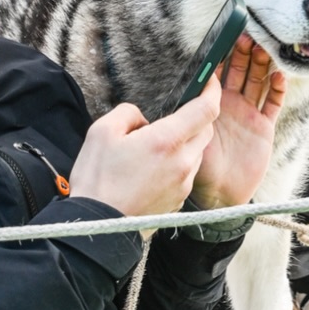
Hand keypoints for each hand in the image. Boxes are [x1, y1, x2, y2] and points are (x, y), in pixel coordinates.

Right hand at [68, 90, 218, 220]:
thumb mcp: (102, 131)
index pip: (206, 109)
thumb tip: (142, 119)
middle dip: (198, 116)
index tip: (210, 80)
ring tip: (157, 144)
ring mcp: (182, 185)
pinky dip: (178, 164)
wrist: (96, 230)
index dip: (212, 90)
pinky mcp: (178, 202)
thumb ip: (128, 113)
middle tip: (177, 111)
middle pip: (205, 130)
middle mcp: (183, 163)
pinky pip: (187, 174)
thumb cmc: (98, 181)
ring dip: (186, 142)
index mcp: (167, 141)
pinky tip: (154, 167)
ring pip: (197, 152)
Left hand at [190, 35, 285, 209]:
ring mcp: (249, 114)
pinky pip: (272, 103)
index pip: (218, 71)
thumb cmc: (200, 166)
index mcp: (212, 103)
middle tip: (250, 36)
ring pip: (258, 81)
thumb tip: (203, 81)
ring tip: (265, 49)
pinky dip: (277, 89)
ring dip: (262, 65)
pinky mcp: (264, 126)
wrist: (219, 195)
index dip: (223, 54)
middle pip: (241, 71)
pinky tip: (278, 76)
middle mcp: (231, 104)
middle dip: (245, 53)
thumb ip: (201, 109)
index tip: (228, 35)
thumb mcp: (195, 133)